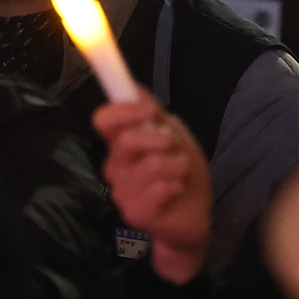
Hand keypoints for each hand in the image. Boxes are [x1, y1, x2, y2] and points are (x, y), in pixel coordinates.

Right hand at [94, 95, 211, 284]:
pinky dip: (175, 186)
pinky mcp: (134, 214)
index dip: (123, 110)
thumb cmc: (181, 172)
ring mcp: (122, 192)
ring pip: (149, 165)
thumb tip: (132, 85)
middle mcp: (115, 166)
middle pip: (126, 140)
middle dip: (162, 139)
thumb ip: (151, 110)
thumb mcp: (173, 132)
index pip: (103, 120)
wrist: (195, 212)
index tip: (150, 110)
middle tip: (176, 150)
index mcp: (121, 143)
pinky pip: (157, 189)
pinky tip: (176, 192)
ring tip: (180, 175)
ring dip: (176, 166)